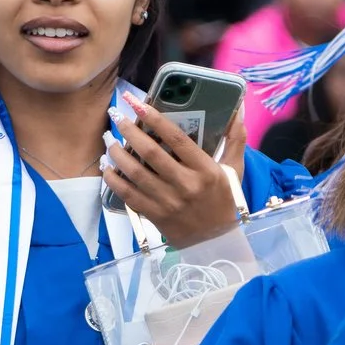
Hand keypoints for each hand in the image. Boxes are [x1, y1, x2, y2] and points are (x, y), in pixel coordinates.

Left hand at [102, 92, 240, 247]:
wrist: (216, 240)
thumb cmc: (224, 199)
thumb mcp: (234, 169)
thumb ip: (235, 139)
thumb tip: (238, 110)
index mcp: (206, 170)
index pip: (177, 139)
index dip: (155, 119)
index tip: (138, 104)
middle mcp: (186, 184)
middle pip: (151, 153)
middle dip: (130, 131)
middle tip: (116, 118)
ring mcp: (168, 201)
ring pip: (135, 173)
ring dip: (117, 154)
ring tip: (109, 140)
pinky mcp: (154, 215)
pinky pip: (128, 195)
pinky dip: (113, 180)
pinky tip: (106, 168)